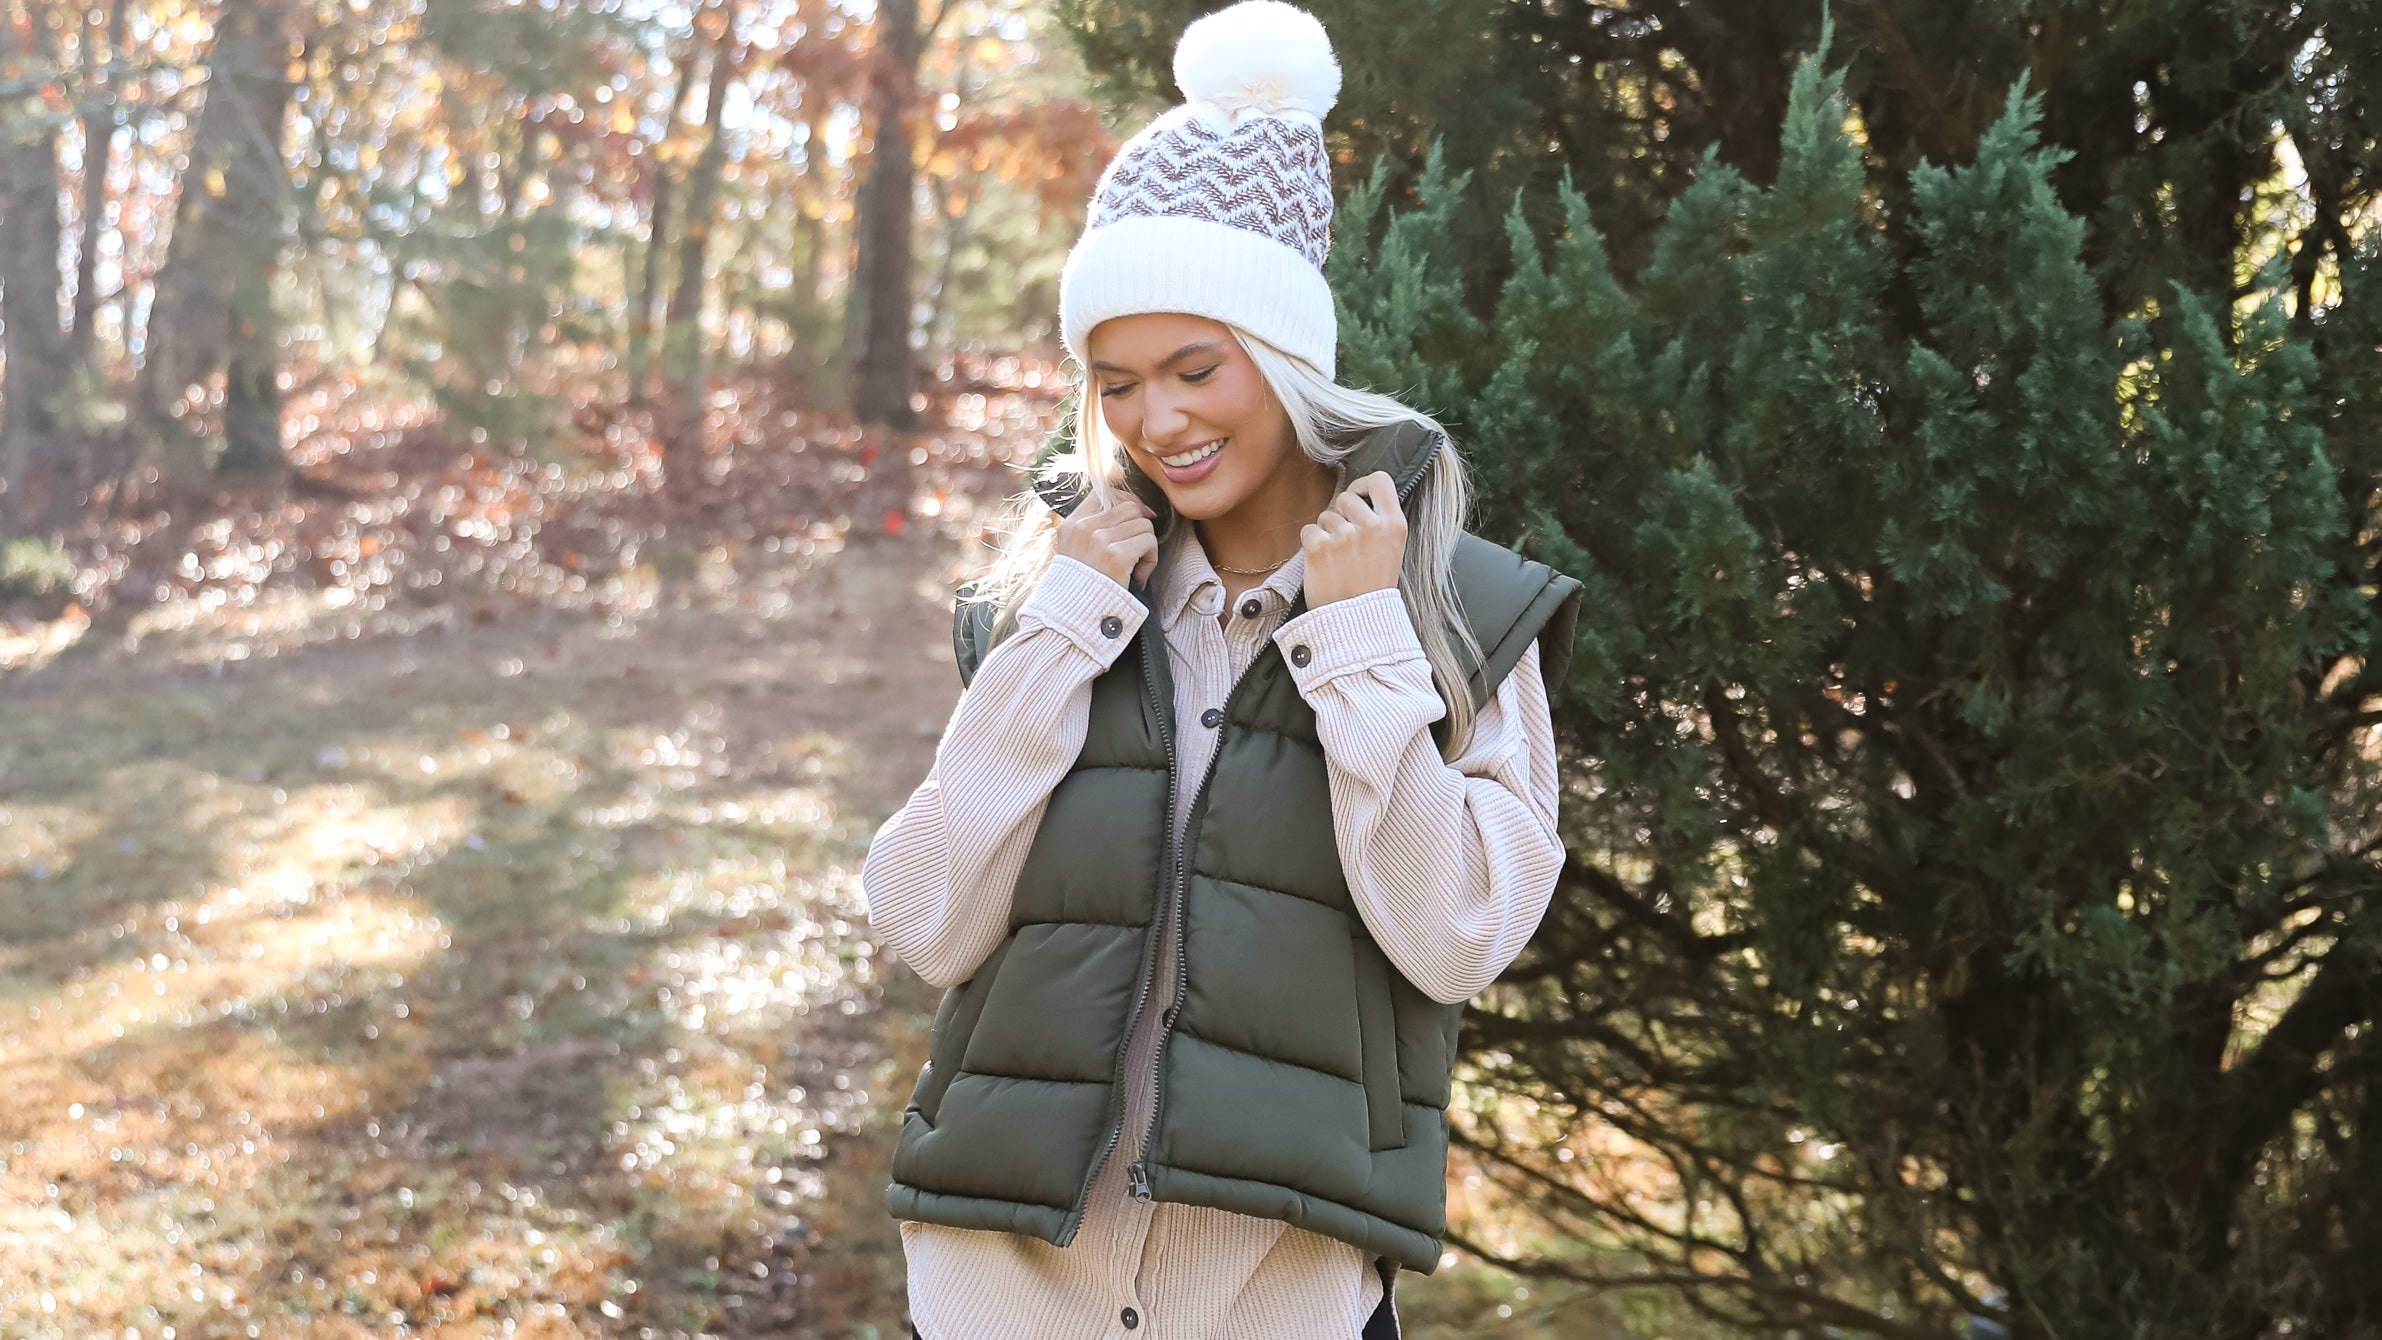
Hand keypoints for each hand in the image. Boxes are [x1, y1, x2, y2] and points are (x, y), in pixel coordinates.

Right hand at [1053, 492, 1158, 588]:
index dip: (1128, 502)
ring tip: (1133, 570)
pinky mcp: (1115, 555)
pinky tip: (1137, 578)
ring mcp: (1098, 539)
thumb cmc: (1082, 589)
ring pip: (1143, 524)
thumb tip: (1139, 508)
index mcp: (1071, 525)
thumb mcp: (1077, 553)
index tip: (1138, 519)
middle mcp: (1083, 527)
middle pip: (1130, 507)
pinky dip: (1150, 561)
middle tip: (1135, 554)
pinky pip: (1149, 542)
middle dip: (1140, 529)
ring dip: (1146, 548)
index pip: (1105, 492)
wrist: (1074, 619)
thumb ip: (1095, 530)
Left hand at [1300, 471, 1406, 606]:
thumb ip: (1381, 522)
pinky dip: (1311, 545)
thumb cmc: (1373, 588)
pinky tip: (1323, 565)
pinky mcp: (1319, 546)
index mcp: (1395, 524)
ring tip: (1337, 560)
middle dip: (1340, 515)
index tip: (1358, 497)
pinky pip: (1308, 530)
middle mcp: (1372, 525)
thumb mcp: (1392, 550)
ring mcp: (1345, 535)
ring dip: (1326, 533)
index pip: (1380, 480)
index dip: (1364, 485)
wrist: (1358, 623)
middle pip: (1346, 498)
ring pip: (1325, 516)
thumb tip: (1360, 498)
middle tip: (1345, 543)